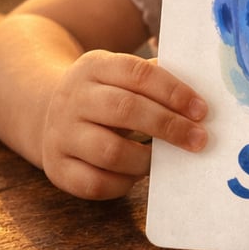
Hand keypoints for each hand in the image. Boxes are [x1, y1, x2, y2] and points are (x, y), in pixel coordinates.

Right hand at [41, 51, 206, 199]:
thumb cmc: (103, 93)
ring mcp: (61, 134)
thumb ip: (154, 79)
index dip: (172, 91)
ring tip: (169, 159)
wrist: (47, 110)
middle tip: (199, 139)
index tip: (201, 110)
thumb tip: (197, 101)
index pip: (137, 73)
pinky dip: (124, 183)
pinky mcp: (57, 168)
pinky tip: (139, 174)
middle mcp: (73, 97)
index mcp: (94, 66)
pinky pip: (96, 183)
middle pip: (125, 109)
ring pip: (110, 151)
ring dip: (148, 159)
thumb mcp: (119, 74)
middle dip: (168, 126)